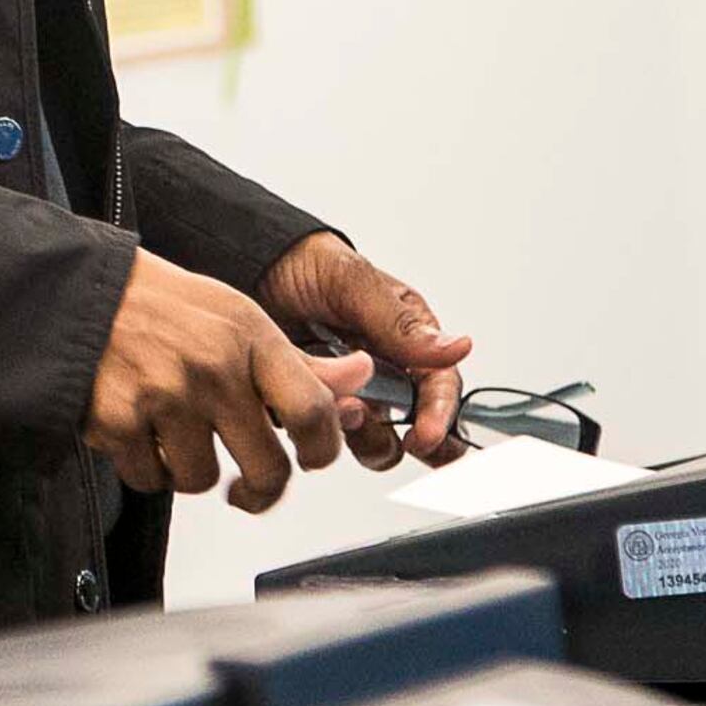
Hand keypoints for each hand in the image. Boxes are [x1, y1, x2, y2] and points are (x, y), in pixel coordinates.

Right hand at [85, 252, 376, 510]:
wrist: (83, 294)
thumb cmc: (164, 305)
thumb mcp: (238, 317)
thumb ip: (299, 361)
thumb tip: (358, 377)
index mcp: (250, 337)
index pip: (313, 412)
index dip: (321, 450)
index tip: (311, 459)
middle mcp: (213, 366)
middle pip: (267, 468)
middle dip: (261, 489)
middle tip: (250, 485)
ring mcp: (165, 397)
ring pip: (203, 481)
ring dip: (193, 472)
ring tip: (179, 436)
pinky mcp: (119, 423)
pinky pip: (151, 480)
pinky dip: (148, 468)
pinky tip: (143, 433)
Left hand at [259, 232, 474, 469]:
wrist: (245, 268)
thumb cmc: (303, 263)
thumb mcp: (353, 284)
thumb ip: (401, 324)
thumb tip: (459, 347)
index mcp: (407, 336)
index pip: (439, 385)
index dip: (438, 415)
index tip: (425, 436)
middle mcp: (385, 369)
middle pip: (417, 424)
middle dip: (411, 439)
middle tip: (397, 438)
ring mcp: (351, 391)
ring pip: (376, 441)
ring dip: (364, 437)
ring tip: (340, 410)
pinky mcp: (316, 407)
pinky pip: (328, 437)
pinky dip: (322, 433)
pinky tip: (308, 409)